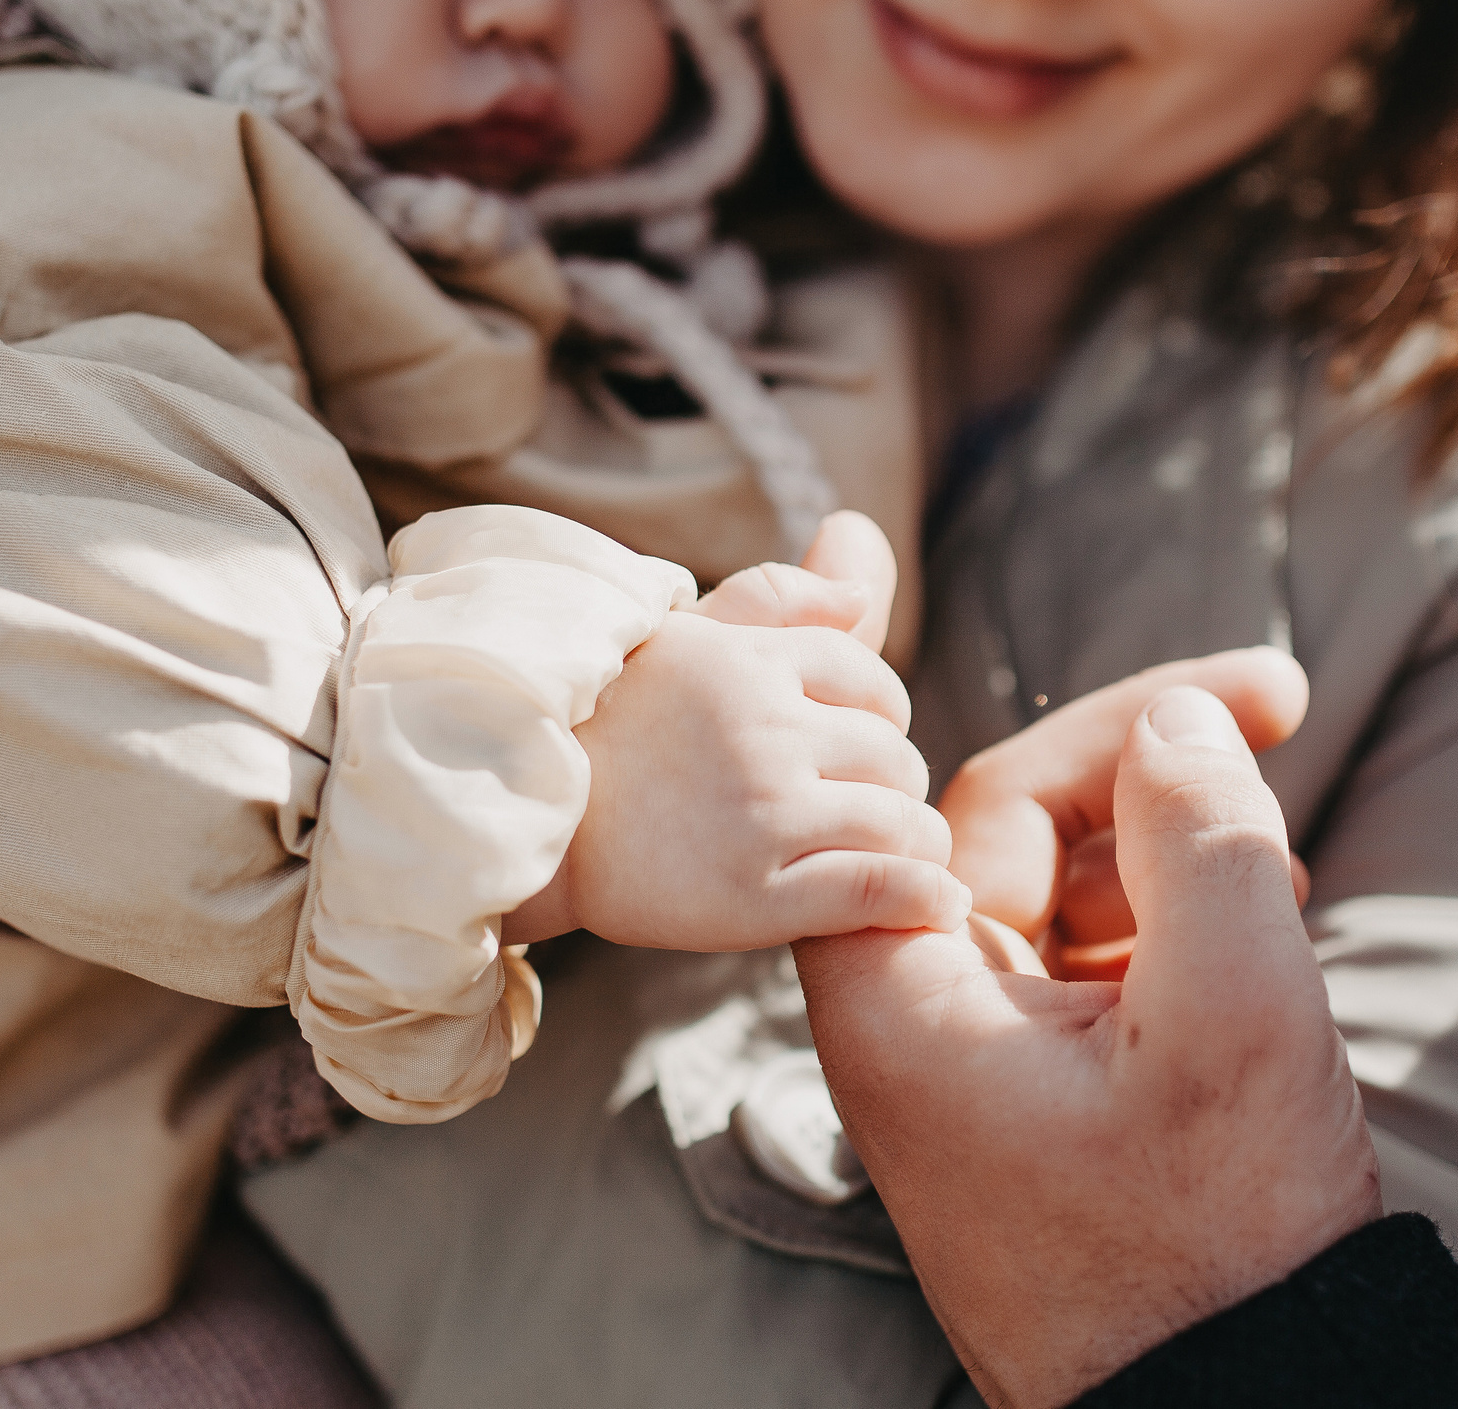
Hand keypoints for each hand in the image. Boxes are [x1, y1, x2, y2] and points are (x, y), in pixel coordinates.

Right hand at [506, 514, 962, 948]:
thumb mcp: (681, 640)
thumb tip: (864, 555)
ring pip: (897, 819)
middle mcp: (762, 731)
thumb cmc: (605, 730)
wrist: (522, 834)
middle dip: (890, 779)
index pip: (866, 677)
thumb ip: (777, 596)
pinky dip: (922, 897)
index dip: (877, 713)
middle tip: (863, 805)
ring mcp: (763, 814)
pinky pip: (880, 889)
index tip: (857, 745)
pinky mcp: (758, 896)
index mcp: (745, 662)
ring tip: (903, 854)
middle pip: (889, 751)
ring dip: (914, 840)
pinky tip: (936, 902)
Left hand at [797, 686, 1382, 1408]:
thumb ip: (1203, 842)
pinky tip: (1267, 914)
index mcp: (905, 995)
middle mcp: (922, 1020)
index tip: (1207, 666)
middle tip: (1282, 703)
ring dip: (1177, 838)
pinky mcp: (1049, 1098)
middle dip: (1155, 760)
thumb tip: (1180, 721)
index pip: (975, 790)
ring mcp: (986, 1064)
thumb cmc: (1214, 1245)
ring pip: (1069, 888)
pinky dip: (1179, 916)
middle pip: (1019, 826)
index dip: (1090, 705)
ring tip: (1286, 849)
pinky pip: (1099, 961)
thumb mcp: (1232, 1022)